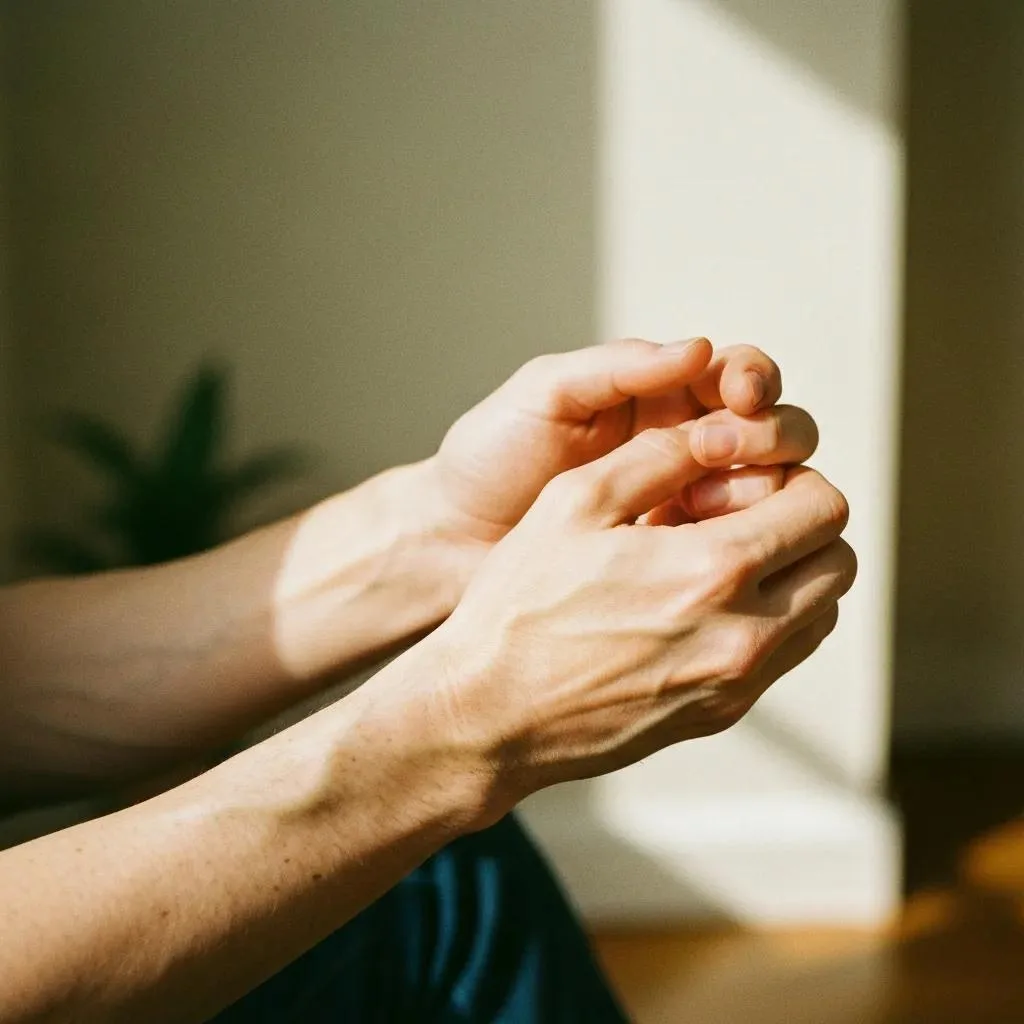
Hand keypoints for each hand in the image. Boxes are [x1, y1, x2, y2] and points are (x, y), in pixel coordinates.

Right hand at [426, 426, 854, 802]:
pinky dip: (771, 619)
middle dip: (803, 523)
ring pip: (823, 612)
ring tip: (725, 559)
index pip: (823, 507)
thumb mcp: (575, 502)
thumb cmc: (521, 605)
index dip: (793, 476)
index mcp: (714, 569)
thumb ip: (656, 457)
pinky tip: (703, 604)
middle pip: (839, 561)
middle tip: (741, 513)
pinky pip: (785, 656)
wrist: (491, 712)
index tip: (744, 478)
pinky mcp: (721, 714)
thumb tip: (712, 434)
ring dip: (794, 573)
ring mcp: (737, 683)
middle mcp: (744, 634)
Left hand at [431, 338, 796, 541]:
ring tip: (704, 502)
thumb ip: (617, 366)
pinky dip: (739, 541)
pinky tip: (713, 545)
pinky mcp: (675, 554)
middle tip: (715, 448)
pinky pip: (732, 544)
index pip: (738, 373)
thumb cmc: (488, 457)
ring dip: (758, 487)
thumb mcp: (544, 395)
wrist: (452, 539)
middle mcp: (682, 442)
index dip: (753, 379)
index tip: (740, 394)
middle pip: (773, 428)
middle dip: (764, 432)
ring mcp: (684, 501)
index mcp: (656, 392)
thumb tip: (698, 348)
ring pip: (765, 488)